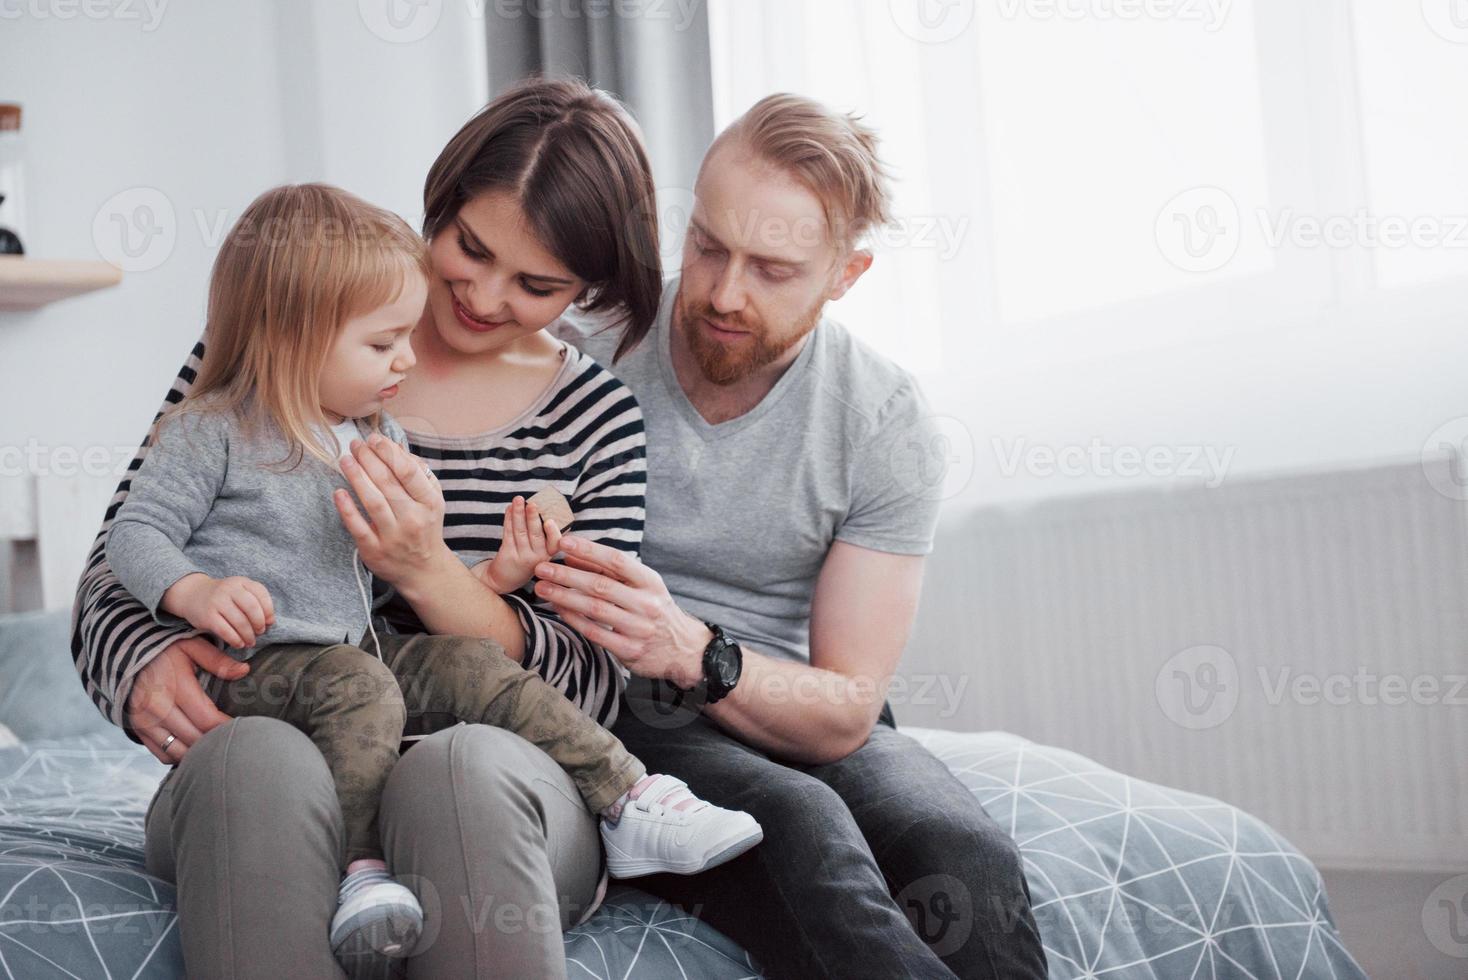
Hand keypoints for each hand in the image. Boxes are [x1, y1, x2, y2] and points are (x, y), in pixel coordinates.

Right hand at [127, 635, 248, 763]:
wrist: (122, 656)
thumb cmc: (163, 651)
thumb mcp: (191, 646)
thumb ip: (217, 660)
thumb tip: (244, 671)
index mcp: (176, 688)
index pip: (208, 720)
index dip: (228, 726)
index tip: (243, 725)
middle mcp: (159, 710)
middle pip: (196, 739)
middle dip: (217, 741)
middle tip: (233, 736)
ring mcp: (146, 723)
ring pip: (179, 752)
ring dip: (199, 752)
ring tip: (214, 743)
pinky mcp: (139, 730)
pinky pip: (163, 755)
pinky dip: (180, 755)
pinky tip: (193, 746)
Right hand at [163, 573, 274, 647]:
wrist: (192, 594)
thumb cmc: (223, 597)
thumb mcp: (239, 591)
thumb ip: (255, 602)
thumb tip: (270, 622)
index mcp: (241, 582)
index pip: (261, 594)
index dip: (268, 611)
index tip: (269, 622)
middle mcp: (229, 589)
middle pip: (252, 609)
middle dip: (259, 624)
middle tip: (260, 633)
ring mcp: (217, 601)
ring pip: (240, 622)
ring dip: (248, 635)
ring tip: (250, 642)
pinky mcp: (207, 616)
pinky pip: (226, 631)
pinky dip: (235, 640)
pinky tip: (239, 644)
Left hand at [334, 434, 449, 585]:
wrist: (424, 570)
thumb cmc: (424, 526)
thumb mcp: (432, 500)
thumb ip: (418, 473)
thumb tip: (395, 448)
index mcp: (429, 503)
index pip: (408, 471)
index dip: (389, 452)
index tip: (374, 439)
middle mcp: (413, 519)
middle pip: (388, 483)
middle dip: (369, 459)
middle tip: (355, 445)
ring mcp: (393, 536)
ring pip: (373, 501)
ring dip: (356, 477)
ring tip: (345, 459)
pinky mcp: (374, 551)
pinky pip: (358, 527)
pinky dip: (347, 509)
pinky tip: (338, 492)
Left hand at [474, 496, 563, 593]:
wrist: (506, 578)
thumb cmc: (526, 558)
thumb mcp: (540, 552)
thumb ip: (543, 534)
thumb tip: (541, 506)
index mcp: (548, 555)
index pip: (555, 544)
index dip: (553, 533)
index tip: (549, 521)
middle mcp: (537, 558)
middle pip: (535, 535)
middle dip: (533, 518)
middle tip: (532, 504)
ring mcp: (521, 557)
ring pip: (520, 532)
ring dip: (518, 514)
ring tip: (518, 499)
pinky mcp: (507, 555)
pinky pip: (508, 534)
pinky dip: (508, 519)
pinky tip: (509, 509)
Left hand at [531, 534, 707, 688]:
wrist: (684, 649)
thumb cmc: (655, 610)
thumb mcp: (642, 586)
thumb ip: (610, 571)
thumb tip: (573, 555)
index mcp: (650, 582)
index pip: (617, 561)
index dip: (589, 550)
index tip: (564, 542)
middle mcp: (646, 604)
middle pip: (601, 585)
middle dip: (567, 575)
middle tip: (542, 567)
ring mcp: (638, 629)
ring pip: (594, 609)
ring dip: (564, 597)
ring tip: (542, 587)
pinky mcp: (629, 650)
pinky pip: (595, 633)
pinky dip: (574, 619)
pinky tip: (558, 608)